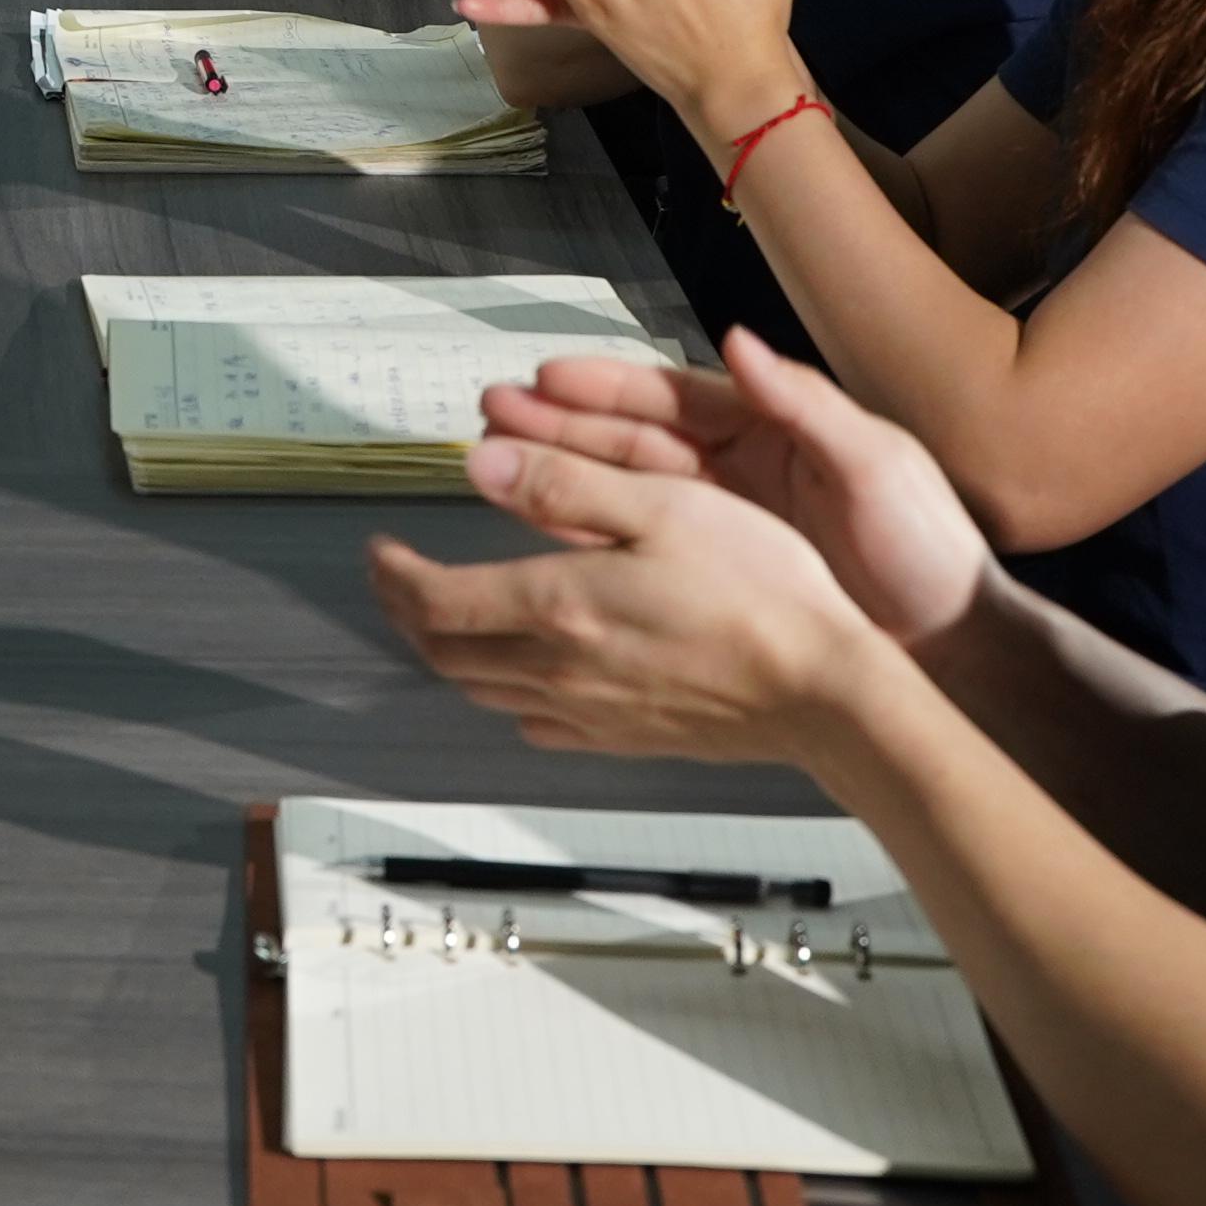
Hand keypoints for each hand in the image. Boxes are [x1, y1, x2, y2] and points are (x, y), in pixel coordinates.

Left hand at [366, 440, 904, 765]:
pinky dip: (511, 697)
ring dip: (452, 652)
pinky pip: (540, 725)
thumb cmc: (760, 593)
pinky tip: (526, 679)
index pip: (435, 599)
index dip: (394, 575)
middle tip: (400, 581)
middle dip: (410, 612)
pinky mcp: (625, 738)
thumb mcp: (662, 507)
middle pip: (446, 651)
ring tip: (449, 619)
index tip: (382, 551)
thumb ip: (561, 488)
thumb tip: (481, 467)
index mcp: (556, 604)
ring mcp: (589, 711)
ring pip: (484, 690)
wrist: (823, 689)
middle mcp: (558, 667)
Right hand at [473, 333, 995, 649]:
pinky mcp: (720, 577)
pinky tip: (538, 532)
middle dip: (560, 423)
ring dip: (560, 474)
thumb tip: (740, 342)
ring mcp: (725, 526)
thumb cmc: (931, 552)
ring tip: (494, 460)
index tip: (548, 375)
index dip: (609, 385)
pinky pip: (638, 550)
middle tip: (493, 412)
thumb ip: (807, 403)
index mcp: (773, 430)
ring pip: (624, 492)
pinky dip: (587, 538)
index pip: (674, 396)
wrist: (954, 646)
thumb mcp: (877, 465)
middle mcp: (738, 470)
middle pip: (632, 438)